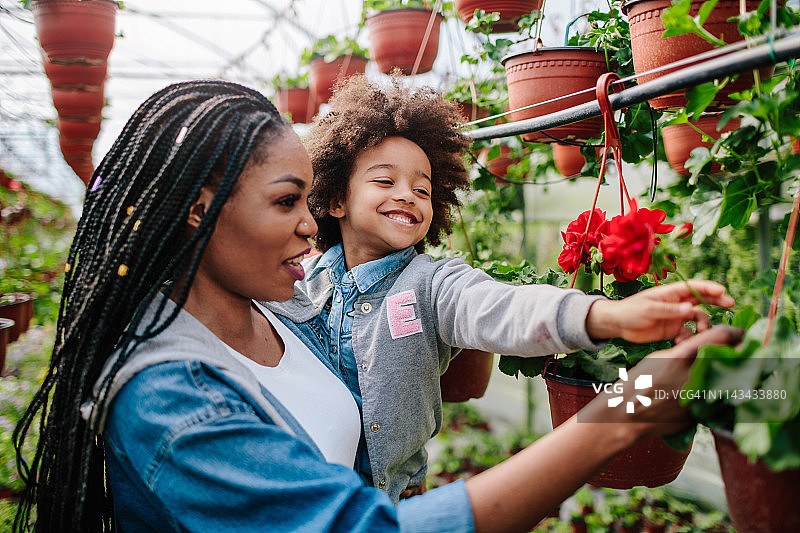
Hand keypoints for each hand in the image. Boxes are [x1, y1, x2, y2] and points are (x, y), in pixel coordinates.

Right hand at [581, 325, 743, 438]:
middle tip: (743, 350)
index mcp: (683, 356)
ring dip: (737, 373)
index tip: (739, 333)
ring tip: (736, 369)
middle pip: (733, 357)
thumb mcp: (659, 357)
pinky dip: (726, 393)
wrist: (628, 415)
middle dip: (740, 352)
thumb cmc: (639, 381)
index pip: (722, 335)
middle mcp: (696, 375)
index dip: (734, 331)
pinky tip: (720, 389)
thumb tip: (707, 344)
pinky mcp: (703, 414)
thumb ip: (685, 350)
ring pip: (733, 380)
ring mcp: (701, 397)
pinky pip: (722, 399)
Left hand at [585, 280, 734, 342]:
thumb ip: (669, 310)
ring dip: (703, 324)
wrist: (617, 325)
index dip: (709, 288)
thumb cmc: (630, 311)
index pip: (694, 287)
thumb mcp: (648, 309)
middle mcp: (676, 303)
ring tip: (701, 332)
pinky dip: (688, 338)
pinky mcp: (672, 330)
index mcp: (670, 292)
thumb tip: (691, 309)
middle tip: (730, 304)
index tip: (723, 292)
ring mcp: (675, 316)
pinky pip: (688, 333)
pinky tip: (681, 342)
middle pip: (701, 299)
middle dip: (716, 301)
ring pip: (697, 317)